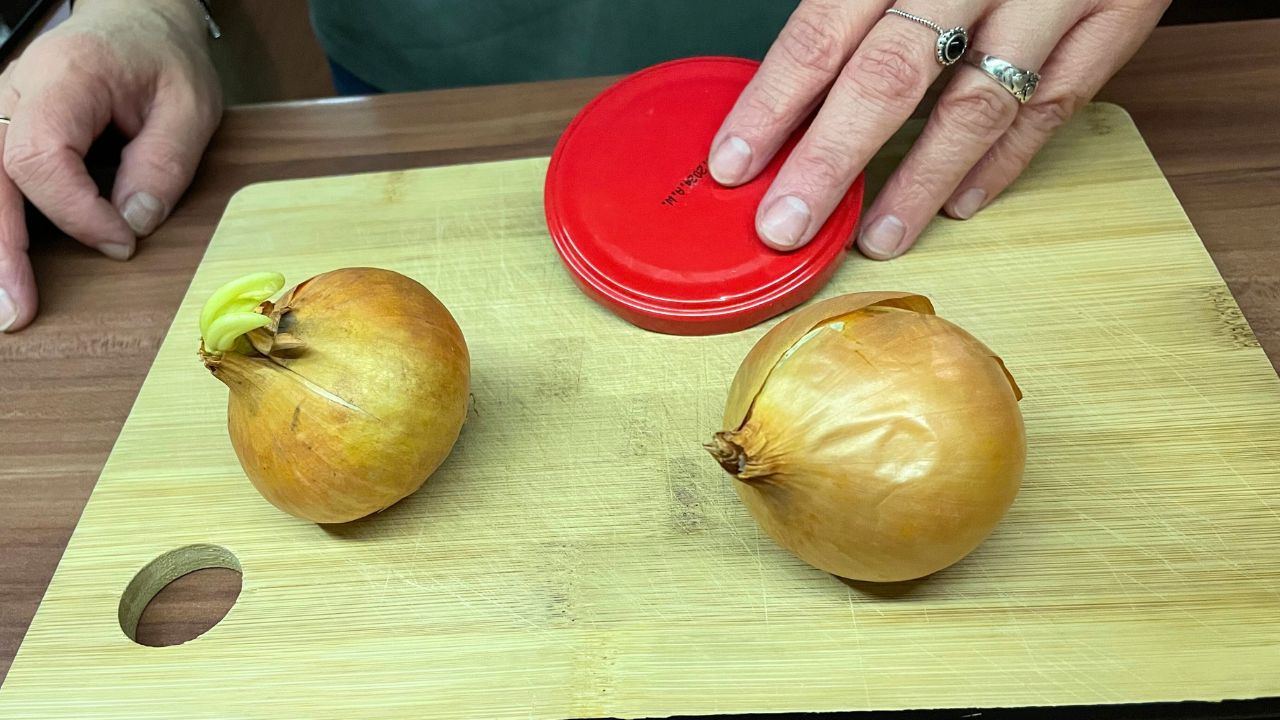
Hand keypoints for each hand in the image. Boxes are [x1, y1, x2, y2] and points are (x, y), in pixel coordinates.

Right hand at [0, 0, 220, 331]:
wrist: (137, 20)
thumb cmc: (163, 59)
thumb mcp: (189, 105)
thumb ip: (164, 163)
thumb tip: (133, 223)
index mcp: (62, 79)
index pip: (39, 158)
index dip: (75, 212)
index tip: (121, 242)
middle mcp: (12, 92)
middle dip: (1, 249)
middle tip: (16, 311)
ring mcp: (0, 111)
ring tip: (5, 305)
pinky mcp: (4, 132)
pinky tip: (6, 271)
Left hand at [709, 0, 1167, 256]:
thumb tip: (788, 73)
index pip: (824, 30)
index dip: (776, 103)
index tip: (736, 162)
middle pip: (890, 77)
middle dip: (831, 161)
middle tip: (787, 224)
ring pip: (976, 106)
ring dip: (920, 181)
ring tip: (877, 235)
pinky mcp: (1119, 14)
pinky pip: (1053, 105)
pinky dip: (1004, 163)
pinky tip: (959, 203)